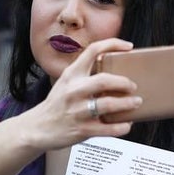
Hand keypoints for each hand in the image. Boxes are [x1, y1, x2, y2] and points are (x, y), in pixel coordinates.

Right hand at [25, 38, 141, 150]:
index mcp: (71, 75)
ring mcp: (78, 111)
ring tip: (136, 103)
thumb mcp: (66, 83)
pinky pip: (108, 128)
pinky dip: (122, 126)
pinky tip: (126, 124)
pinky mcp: (82, 130)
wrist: (37, 128)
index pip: (93, 50)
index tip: (128, 47)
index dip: (113, 44)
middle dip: (124, 82)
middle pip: (104, 80)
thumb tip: (114, 73)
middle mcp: (74, 90)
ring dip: (127, 104)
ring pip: (109, 104)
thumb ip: (85, 76)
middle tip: (133, 86)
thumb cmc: (56, 105)